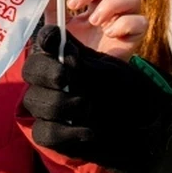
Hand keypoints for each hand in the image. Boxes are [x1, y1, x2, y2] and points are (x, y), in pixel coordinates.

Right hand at [22, 27, 171, 172]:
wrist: (140, 126)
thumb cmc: (124, 90)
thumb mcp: (107, 68)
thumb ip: (81, 54)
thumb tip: (58, 38)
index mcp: (62, 55)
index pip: (42, 42)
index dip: (46, 39)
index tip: (56, 38)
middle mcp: (48, 79)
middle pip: (31, 69)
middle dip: (49, 71)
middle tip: (66, 76)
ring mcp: (46, 106)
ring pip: (33, 100)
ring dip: (60, 103)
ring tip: (86, 105)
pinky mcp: (50, 132)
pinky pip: (45, 132)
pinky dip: (67, 133)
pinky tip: (88, 131)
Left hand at [43, 0, 146, 60]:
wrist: (80, 80)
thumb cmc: (71, 50)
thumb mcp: (57, 26)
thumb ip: (53, 5)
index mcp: (93, 1)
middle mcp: (112, 7)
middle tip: (73, 4)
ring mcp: (125, 20)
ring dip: (111, 4)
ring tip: (94, 21)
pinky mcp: (135, 37)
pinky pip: (141, 21)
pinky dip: (125, 24)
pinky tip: (109, 34)